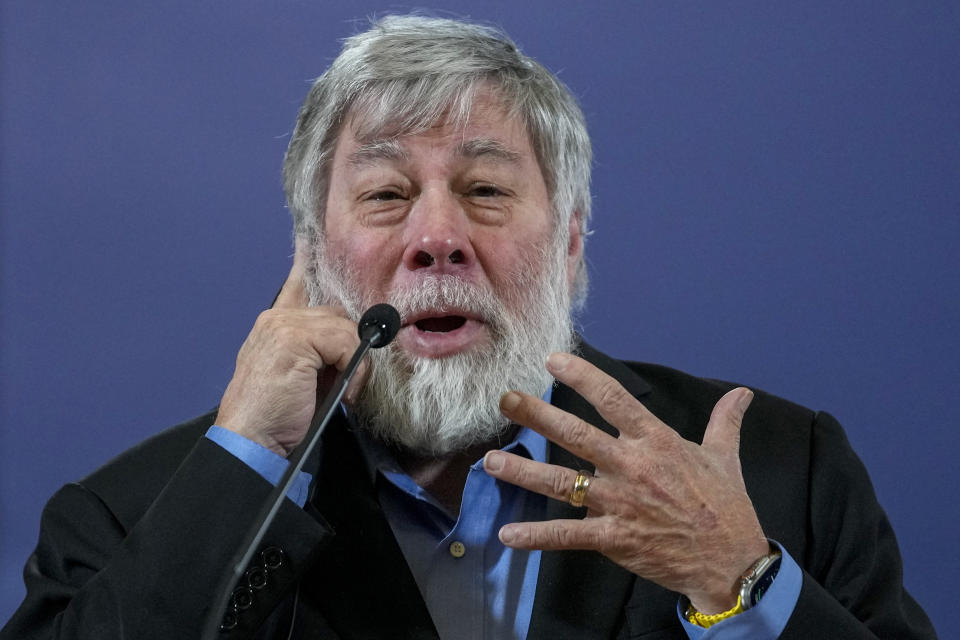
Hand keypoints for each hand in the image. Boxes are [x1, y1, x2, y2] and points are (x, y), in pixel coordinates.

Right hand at [214, 238, 365, 456]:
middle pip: (336, 312)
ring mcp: (283, 325)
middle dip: (351, 343)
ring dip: (354, 364)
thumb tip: (355, 344)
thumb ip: (319, 352)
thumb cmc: (277, 417)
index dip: (305, 261)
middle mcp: (276, 319)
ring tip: (342, 394)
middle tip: (348, 380)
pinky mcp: (294, 338)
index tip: (308, 235)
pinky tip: (341, 394)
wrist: (251, 440)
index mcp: (274, 326)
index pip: (296, 284)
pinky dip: (353, 370)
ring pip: (345, 328)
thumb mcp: (302, 377)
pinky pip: (346, 342)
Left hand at [483, 352, 768, 613]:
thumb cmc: (726, 506)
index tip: (553, 361)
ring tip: (490, 460)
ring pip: (562, 482)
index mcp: (657, 442)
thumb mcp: (726, 457)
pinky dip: (536, 537)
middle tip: (505, 400)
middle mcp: (632, 467)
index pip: (614, 400)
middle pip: (576, 434)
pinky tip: (507, 535)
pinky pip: (568, 535)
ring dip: (523, 471)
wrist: (730, 561)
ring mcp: (619, 503)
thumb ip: (725, 421)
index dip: (582, 377)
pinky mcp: (613, 538)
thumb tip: (742, 393)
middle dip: (537, 415)